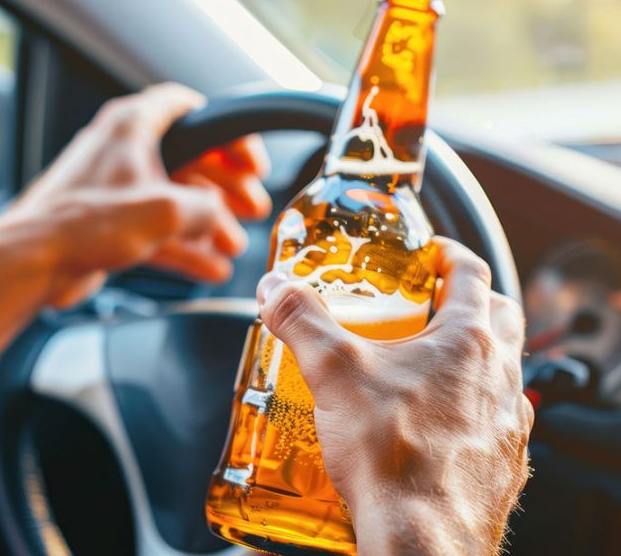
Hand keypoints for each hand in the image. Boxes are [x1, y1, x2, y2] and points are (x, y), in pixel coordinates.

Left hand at [9, 83, 270, 305]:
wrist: (31, 262)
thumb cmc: (80, 224)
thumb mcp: (164, 211)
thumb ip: (205, 208)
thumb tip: (219, 215)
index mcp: (132, 126)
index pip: (190, 109)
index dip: (227, 133)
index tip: (250, 159)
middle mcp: (123, 150)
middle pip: (190, 159)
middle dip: (225, 187)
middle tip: (252, 207)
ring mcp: (116, 187)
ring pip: (175, 198)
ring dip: (208, 223)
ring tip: (234, 244)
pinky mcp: (109, 222)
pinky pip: (157, 229)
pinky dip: (184, 246)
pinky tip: (209, 268)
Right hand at [257, 237, 532, 554]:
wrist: (422, 538)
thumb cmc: (394, 456)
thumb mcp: (334, 372)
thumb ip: (301, 321)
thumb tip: (275, 289)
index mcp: (468, 341)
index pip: (473, 272)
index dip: (449, 255)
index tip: (430, 254)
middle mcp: (499, 376)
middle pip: (498, 317)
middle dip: (466, 302)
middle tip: (430, 304)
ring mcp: (507, 421)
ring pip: (500, 370)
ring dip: (471, 357)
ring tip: (426, 364)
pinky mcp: (502, 460)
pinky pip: (495, 419)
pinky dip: (471, 407)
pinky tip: (435, 421)